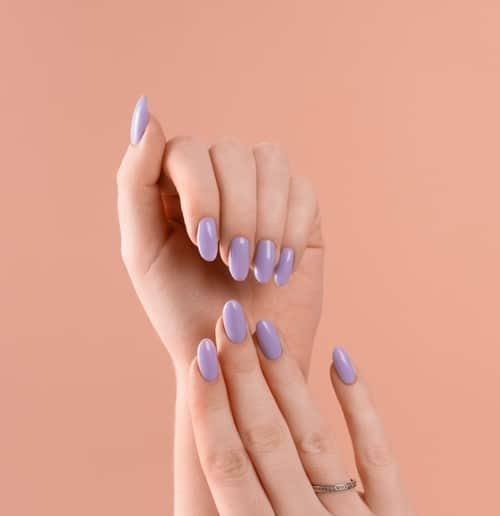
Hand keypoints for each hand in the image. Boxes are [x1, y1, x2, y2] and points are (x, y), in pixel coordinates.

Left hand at [116, 96, 323, 372]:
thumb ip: (135, 183)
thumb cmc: (184, 312)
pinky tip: (280, 267)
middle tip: (233, 265)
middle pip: (233, 153)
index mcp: (175, 184)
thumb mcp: (143, 252)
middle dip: (236, 212)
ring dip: (266, 220)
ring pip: (272, 163)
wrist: (240, 357)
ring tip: (256, 269)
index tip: (203, 245)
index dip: (202, 191)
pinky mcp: (304, 212)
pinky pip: (304, 191)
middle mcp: (220, 179)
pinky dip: (292, 230)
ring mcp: (265, 192)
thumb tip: (146, 113)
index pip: (188, 150)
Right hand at [149, 302, 447, 515]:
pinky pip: (377, 453)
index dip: (210, 407)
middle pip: (264, 438)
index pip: (226, 465)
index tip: (198, 359)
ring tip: (267, 335)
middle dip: (242, 376)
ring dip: (288, 382)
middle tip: (228, 321)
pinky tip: (343, 362)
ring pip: (312, 438)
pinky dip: (360, 406)